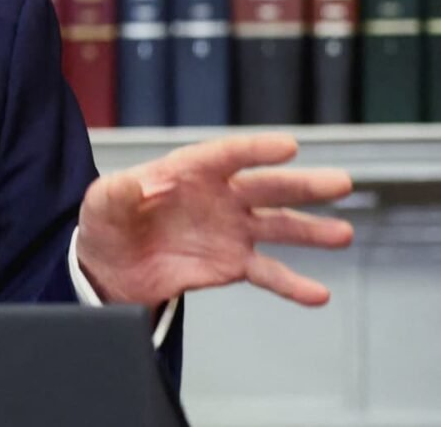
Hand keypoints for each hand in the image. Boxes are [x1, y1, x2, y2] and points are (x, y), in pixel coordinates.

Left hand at [76, 132, 353, 307]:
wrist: (111, 266)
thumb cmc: (108, 223)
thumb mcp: (100, 204)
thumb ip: (114, 194)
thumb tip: (129, 186)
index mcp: (188, 171)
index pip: (226, 155)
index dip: (256, 150)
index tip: (289, 146)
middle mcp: (218, 196)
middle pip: (264, 186)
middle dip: (302, 184)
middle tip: (339, 182)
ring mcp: (230, 230)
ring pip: (278, 225)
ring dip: (311, 230)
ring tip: (341, 234)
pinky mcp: (232, 264)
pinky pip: (268, 273)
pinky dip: (292, 284)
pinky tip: (317, 294)